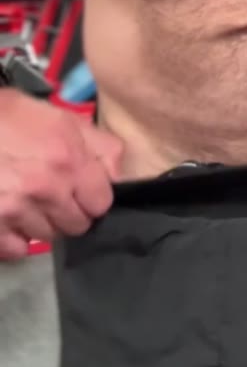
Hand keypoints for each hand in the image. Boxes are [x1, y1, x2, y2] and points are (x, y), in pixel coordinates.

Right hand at [0, 89, 123, 260]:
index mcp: (68, 157)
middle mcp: (46, 187)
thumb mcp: (59, 116)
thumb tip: (116, 173)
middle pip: (78, 225)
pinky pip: (17, 250)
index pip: (102, 202)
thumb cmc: (6, 115)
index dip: (93, 196)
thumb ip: (96, 144)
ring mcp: (17, 210)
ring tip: (26, 200)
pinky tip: (9, 217)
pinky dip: (15, 238)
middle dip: (69, 212)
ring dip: (40, 223)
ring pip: (48, 237)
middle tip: (52, 195)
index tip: (81, 190)